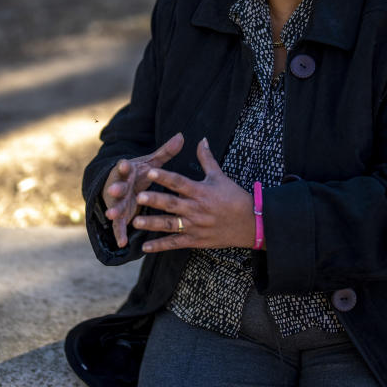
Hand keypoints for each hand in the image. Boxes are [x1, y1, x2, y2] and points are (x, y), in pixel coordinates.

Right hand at [102, 132, 184, 247]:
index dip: (123, 166)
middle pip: (117, 186)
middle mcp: (120, 186)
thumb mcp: (150, 163)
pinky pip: (119, 226)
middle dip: (115, 188)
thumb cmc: (137, 173)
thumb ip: (165, 152)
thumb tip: (181, 136)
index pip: (124, 168)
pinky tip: (122, 242)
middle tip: (114, 190)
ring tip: (111, 215)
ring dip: (114, 210)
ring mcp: (118, 202)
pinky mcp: (119, 216)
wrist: (119, 187)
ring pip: (116, 206)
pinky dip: (120, 233)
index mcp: (128, 172)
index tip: (124, 164)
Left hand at [131, 137, 255, 252]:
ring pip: (170, 225)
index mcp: (201, 192)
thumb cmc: (235, 197)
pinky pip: (175, 243)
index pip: (179, 182)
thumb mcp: (220, 176)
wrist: (251, 222)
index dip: (164, 177)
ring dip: (152, 224)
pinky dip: (160, 246)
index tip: (150, 171)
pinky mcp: (196, 240)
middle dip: (154, 200)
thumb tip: (201, 139)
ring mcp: (195, 226)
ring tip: (135, 221)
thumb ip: (207, 159)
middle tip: (138, 196)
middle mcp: (196, 209)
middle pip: (172, 204)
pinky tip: (144, 247)